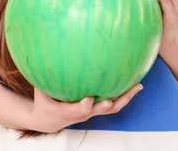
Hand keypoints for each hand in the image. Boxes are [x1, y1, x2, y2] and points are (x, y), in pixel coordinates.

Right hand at [27, 85, 142, 133]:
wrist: (49, 121)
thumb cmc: (44, 103)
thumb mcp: (39, 92)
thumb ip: (42, 78)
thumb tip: (43, 56)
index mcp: (68, 111)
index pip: (78, 110)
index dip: (84, 106)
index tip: (89, 98)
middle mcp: (83, 113)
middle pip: (100, 110)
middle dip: (109, 104)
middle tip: (117, 96)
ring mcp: (92, 112)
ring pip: (112, 108)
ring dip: (125, 98)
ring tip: (138, 86)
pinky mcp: (96, 110)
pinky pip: (113, 104)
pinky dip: (124, 96)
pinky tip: (134, 84)